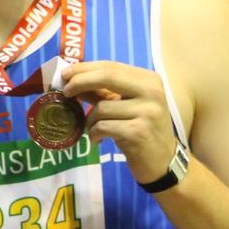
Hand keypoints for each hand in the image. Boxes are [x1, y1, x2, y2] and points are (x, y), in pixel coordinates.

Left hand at [60, 61, 177, 183]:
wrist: (163, 162)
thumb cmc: (141, 129)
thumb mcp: (125, 106)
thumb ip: (102, 92)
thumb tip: (71, 79)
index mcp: (149, 80)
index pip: (111, 66)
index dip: (85, 68)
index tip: (65, 73)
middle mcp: (152, 92)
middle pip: (107, 76)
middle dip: (80, 82)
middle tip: (65, 92)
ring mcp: (147, 112)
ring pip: (101, 107)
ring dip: (89, 120)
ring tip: (93, 128)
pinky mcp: (138, 132)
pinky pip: (103, 126)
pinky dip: (94, 133)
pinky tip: (98, 139)